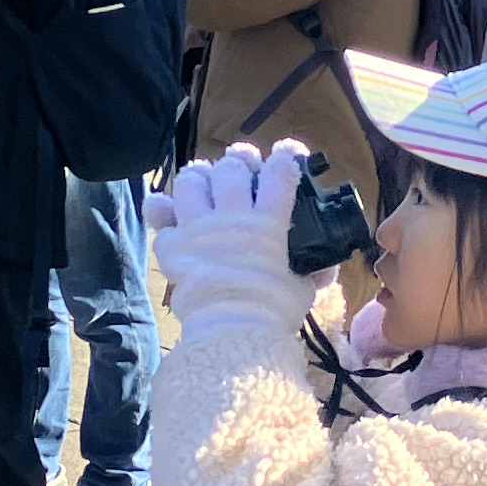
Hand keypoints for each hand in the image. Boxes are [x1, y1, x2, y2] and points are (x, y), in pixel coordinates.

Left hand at [145, 142, 325, 323]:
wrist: (233, 330)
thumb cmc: (274, 310)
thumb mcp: (303, 288)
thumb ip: (313, 271)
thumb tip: (327, 267)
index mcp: (267, 223)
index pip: (280, 173)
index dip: (286, 157)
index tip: (287, 156)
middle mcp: (232, 216)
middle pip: (231, 168)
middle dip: (237, 163)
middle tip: (240, 170)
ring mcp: (198, 227)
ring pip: (191, 181)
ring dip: (198, 178)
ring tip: (202, 183)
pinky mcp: (173, 244)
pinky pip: (160, 215)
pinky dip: (161, 211)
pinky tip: (164, 211)